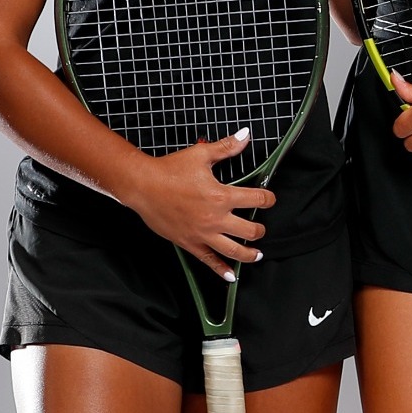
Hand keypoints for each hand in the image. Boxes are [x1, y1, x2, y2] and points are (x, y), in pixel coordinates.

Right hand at [120, 129, 274, 279]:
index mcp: (221, 196)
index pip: (257, 200)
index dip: (268, 199)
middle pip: (250, 231)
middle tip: (260, 227)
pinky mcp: (189, 243)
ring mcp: (202, 233)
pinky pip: (208, 260)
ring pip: (233, 251)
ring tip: (257, 254)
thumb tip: (245, 136)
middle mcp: (214, 218)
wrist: (142, 185)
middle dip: (260, 229)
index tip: (269, 199)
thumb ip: (226, 147)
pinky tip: (230, 276)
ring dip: (249, 254)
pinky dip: (221, 270)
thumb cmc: (170, 170)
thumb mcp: (201, 154)